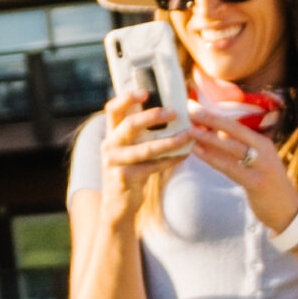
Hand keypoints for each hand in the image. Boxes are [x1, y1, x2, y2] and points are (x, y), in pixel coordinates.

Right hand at [96, 89, 190, 220]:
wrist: (118, 206)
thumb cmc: (131, 171)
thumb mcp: (131, 150)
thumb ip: (142, 134)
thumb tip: (172, 113)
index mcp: (111, 134)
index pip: (113, 109)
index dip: (127, 98)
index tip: (146, 92)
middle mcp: (109, 145)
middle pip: (129, 124)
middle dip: (153, 116)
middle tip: (174, 112)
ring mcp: (114, 162)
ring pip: (145, 148)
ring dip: (169, 141)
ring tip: (188, 135)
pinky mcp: (124, 177)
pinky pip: (152, 166)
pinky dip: (170, 160)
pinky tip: (184, 155)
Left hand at [188, 105, 297, 231]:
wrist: (286, 209)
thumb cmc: (264, 181)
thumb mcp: (255, 160)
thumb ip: (237, 147)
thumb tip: (209, 132)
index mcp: (262, 142)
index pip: (236, 123)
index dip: (215, 113)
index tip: (195, 104)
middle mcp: (263, 150)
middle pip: (235, 129)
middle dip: (211, 118)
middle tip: (190, 110)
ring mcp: (261, 166)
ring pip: (231, 147)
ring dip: (209, 137)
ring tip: (189, 130)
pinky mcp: (256, 183)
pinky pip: (230, 168)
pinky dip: (212, 158)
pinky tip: (197, 151)